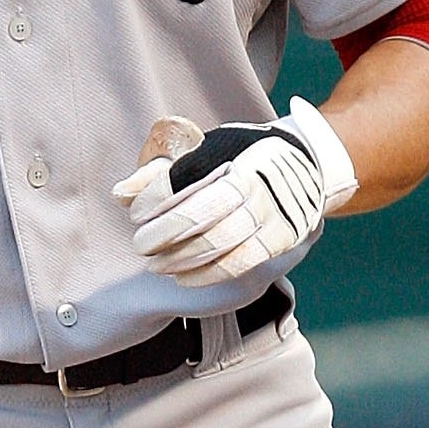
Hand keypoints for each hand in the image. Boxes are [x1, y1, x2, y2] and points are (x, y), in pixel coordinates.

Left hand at [114, 98, 358, 286]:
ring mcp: (271, 212)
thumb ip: (163, 172)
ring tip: (156, 264)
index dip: (153, 200)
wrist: (308, 164)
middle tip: (140, 244)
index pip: (183, 180)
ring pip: (216, 243)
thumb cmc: (243, 157)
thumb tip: (120, 194)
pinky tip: (183, 277)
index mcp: (232, 154)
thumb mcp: (207, 150)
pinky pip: (239, 263)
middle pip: (197, 215)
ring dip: (178, 258)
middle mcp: (254, 182)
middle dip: (160, 234)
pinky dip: (206, 275)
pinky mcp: (281, 238)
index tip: (136, 213)